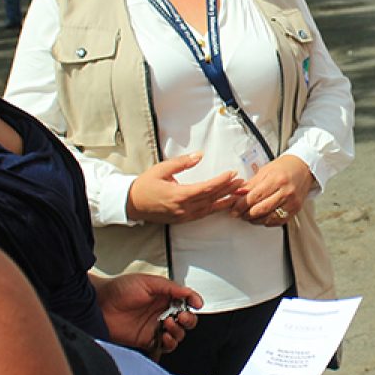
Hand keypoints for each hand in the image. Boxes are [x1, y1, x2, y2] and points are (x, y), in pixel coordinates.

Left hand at [91, 272, 201, 352]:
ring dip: (178, 331)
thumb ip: (170, 287)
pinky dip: (168, 344)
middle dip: (188, 320)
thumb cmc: (118, 289)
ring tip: (168, 324)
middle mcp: (161, 312)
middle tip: (181, 317)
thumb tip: (189, 292)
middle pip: (185, 320)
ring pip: (177, 334)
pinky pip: (164, 346)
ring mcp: (154, 326)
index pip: (185, 301)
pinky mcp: (146, 340)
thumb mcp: (147, 282)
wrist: (99, 305)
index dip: (193, 302)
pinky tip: (164, 336)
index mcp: (163, 296)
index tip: (196, 304)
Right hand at [127, 153, 243, 223]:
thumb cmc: (145, 185)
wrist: (132, 204)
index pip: (206, 188)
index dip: (221, 182)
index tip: (232, 174)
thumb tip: (199, 155)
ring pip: (209, 208)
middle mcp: (183, 207)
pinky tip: (224, 204)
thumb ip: (182, 163)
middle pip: (211, 198)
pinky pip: (203, 214)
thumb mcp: (162, 169)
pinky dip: (215, 208)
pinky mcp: (183, 219)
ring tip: (239, 193)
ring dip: (225, 200)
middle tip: (242, 183)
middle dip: (228, 190)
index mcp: (179, 195)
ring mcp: (184, 215)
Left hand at [230, 155, 314, 226]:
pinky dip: (267, 221)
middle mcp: (286, 192)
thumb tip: (237, 193)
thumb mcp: (266, 171)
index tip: (234, 209)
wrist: (305, 167)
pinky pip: (278, 221)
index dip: (241, 205)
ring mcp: (292, 202)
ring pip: (269, 218)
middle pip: (261, 209)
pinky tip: (261, 218)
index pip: (254, 197)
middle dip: (246, 214)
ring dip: (255, 220)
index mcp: (277, 179)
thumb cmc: (285, 166)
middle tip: (238, 214)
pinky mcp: (296, 209)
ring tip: (248, 216)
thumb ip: (251, 184)